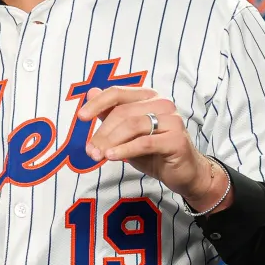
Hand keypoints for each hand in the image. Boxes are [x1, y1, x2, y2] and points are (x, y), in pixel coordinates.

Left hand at [77, 87, 231, 210]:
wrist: (183, 173)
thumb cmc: (153, 152)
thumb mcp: (126, 133)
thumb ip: (110, 114)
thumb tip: (91, 92)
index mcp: (149, 97)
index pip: (118, 93)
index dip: (97, 104)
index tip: (81, 117)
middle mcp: (162, 104)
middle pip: (123, 112)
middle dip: (102, 132)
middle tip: (89, 150)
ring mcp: (172, 120)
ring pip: (132, 126)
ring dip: (110, 142)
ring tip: (97, 156)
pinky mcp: (176, 139)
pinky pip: (144, 142)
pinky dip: (124, 150)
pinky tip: (112, 157)